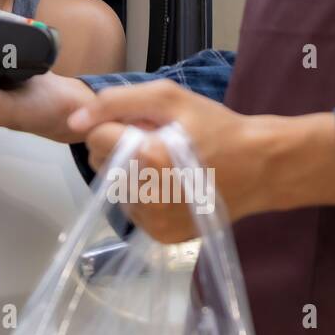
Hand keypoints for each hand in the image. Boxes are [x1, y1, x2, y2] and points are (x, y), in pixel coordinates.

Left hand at [66, 80, 268, 242]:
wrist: (260, 168)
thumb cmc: (217, 127)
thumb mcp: (170, 98)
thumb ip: (116, 102)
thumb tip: (74, 121)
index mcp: (148, 158)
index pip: (95, 139)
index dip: (117, 126)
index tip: (146, 125)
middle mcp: (147, 196)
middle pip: (101, 166)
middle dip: (121, 150)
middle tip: (159, 143)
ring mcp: (154, 221)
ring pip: (115, 189)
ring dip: (131, 174)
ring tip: (167, 164)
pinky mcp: (160, 236)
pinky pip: (133, 210)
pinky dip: (144, 196)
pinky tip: (170, 185)